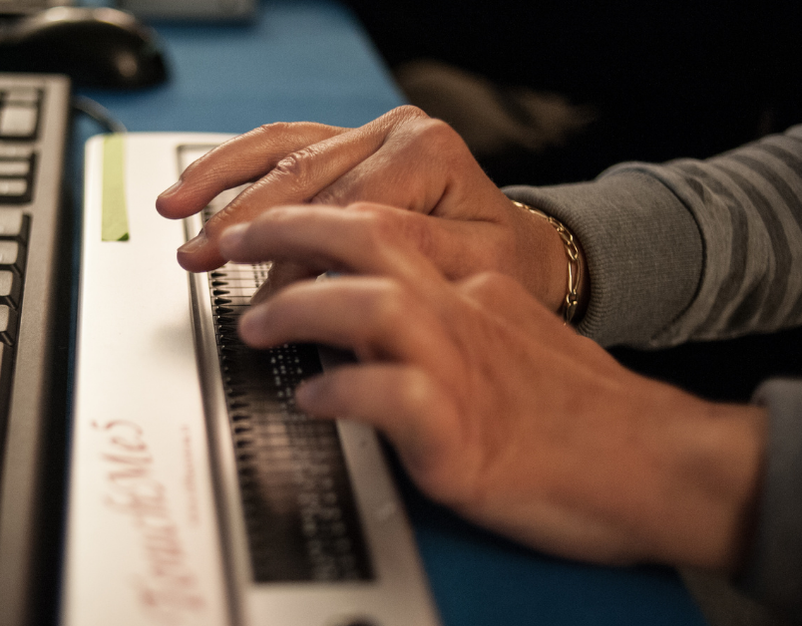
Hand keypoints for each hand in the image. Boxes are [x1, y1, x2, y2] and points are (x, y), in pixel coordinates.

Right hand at [156, 106, 572, 311]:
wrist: (517, 248)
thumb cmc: (498, 262)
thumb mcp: (469, 268)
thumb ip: (401, 262)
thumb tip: (327, 281)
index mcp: (427, 152)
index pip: (343, 210)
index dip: (297, 261)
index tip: (263, 306)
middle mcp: (395, 132)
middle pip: (302, 176)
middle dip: (243, 221)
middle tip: (199, 257)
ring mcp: (365, 134)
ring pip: (279, 150)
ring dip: (220, 181)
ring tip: (175, 209)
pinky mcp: (344, 146)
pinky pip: (280, 146)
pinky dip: (233, 166)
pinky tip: (196, 184)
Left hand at [220, 204, 765, 571]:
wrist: (660, 467)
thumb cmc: (580, 415)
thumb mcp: (509, 340)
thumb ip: (444, 319)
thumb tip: (366, 324)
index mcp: (472, 290)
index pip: (381, 229)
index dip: (312, 221)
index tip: (263, 232)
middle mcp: (465, 315)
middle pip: (373, 238)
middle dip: (291, 230)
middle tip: (232, 242)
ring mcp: (466, 371)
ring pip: (375, 304)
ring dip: (304, 305)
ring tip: (255, 323)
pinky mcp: (466, 436)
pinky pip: (395, 398)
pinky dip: (344, 394)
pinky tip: (312, 403)